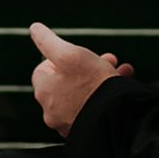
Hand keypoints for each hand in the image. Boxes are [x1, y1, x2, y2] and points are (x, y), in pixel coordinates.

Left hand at [30, 22, 133, 137]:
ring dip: (100, 78)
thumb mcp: (70, 54)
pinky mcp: (88, 130)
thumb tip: (34, 28)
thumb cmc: (91, 83)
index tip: (75, 55)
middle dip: (87, 66)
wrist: (117, 117)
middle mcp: (52, 111)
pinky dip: (105, 95)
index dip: (58, 59)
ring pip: (83, 93)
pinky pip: (94, 107)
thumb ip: (48, 41)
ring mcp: (70, 123)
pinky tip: (124, 83)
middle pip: (66, 81)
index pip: (42, 70)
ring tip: (120, 69)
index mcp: (44, 92)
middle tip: (106, 58)